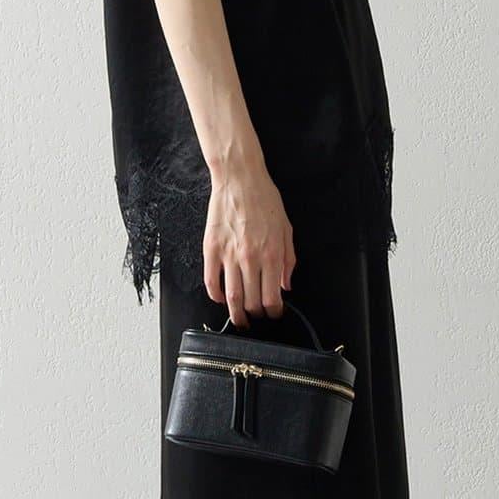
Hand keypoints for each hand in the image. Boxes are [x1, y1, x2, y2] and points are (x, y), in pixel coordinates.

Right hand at [203, 157, 295, 324]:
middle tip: (256, 318)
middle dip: (255, 315)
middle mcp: (250, 258)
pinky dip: (215, 295)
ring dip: (235, 313)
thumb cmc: (265, 200)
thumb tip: (286, 284)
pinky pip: (210, 280)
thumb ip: (288, 260)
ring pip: (231, 296)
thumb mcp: (286, 229)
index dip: (274, 312)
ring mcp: (228, 255)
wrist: (240, 179)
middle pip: (251, 302)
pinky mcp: (211, 248)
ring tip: (238, 319)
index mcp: (271, 254)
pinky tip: (220, 298)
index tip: (274, 313)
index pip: (272, 297)